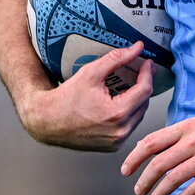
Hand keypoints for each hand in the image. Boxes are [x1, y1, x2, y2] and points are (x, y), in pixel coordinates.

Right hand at [22, 42, 154, 151]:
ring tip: (129, 86)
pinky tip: (120, 103)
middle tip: (140, 71)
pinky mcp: (112, 147)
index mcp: (116, 113)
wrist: (47, 121)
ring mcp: (116, 142)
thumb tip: (138, 48)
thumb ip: (117, 58)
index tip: (147, 63)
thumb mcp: (91, 72)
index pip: (145, 90)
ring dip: (137, 100)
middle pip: (144, 103)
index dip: (148, 73)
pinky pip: (129, 126)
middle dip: (143, 85)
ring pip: (138, 116)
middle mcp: (119, 131)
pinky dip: (128, 114)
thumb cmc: (66, 97)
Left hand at [120, 111, 194, 194]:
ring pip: (173, 180)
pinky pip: (193, 191)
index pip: (152, 142)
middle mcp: (194, 142)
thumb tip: (154, 150)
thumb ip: (178, 136)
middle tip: (139, 191)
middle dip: (144, 181)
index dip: (135, 158)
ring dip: (159, 193)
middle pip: (159, 164)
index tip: (126, 170)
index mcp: (186, 128)